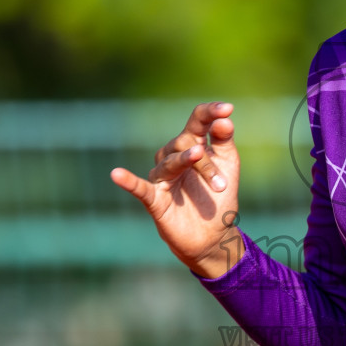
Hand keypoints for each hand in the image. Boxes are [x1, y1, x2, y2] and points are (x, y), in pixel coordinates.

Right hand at [110, 101, 240, 277]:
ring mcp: (162, 177)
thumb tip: (224, 120)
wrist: (214, 236)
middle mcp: (174, 157)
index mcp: (193, 144)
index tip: (227, 109)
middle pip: (184, 142)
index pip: (197, 120)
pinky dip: (128, 181)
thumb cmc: (218, 197)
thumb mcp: (228, 166)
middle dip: (205, 160)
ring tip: (198, 156)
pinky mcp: (154, 199)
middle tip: (222, 185)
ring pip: (171, 162)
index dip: (210, 112)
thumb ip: (224, 142)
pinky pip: (139, 188)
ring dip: (190, 164)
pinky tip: (117, 175)